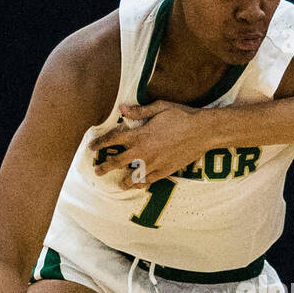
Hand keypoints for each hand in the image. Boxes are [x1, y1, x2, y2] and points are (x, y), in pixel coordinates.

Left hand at [88, 102, 202, 188]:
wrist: (202, 131)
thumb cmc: (181, 116)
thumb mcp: (159, 107)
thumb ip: (139, 110)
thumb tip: (121, 108)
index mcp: (139, 134)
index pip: (113, 139)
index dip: (100, 143)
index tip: (91, 147)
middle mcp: (143, 151)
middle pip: (117, 161)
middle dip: (105, 167)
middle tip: (97, 170)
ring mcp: (153, 163)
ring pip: (132, 176)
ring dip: (123, 180)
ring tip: (118, 184)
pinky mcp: (164, 171)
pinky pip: (149, 181)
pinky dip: (141, 183)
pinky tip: (138, 185)